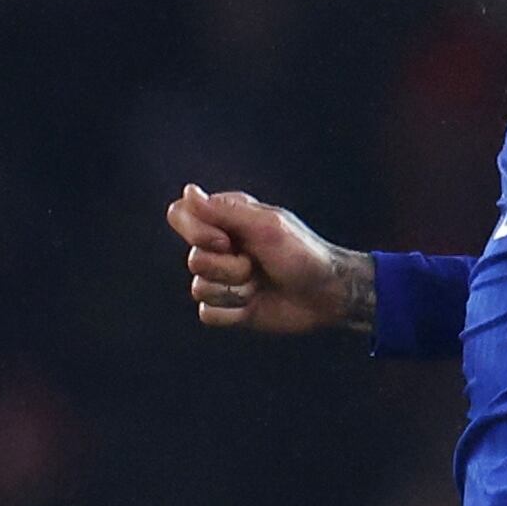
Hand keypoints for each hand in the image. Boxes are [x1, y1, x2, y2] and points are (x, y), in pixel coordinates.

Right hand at [169, 185, 370, 332]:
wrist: (326, 295)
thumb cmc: (302, 254)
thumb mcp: (265, 227)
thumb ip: (223, 211)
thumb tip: (188, 191)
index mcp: (225, 218)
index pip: (180, 215)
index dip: (196, 232)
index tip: (226, 240)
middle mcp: (219, 246)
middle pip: (192, 259)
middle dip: (227, 267)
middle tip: (256, 265)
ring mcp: (222, 278)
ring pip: (199, 288)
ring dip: (235, 291)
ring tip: (260, 284)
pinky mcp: (228, 307)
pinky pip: (208, 314)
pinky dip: (233, 312)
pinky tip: (255, 305)